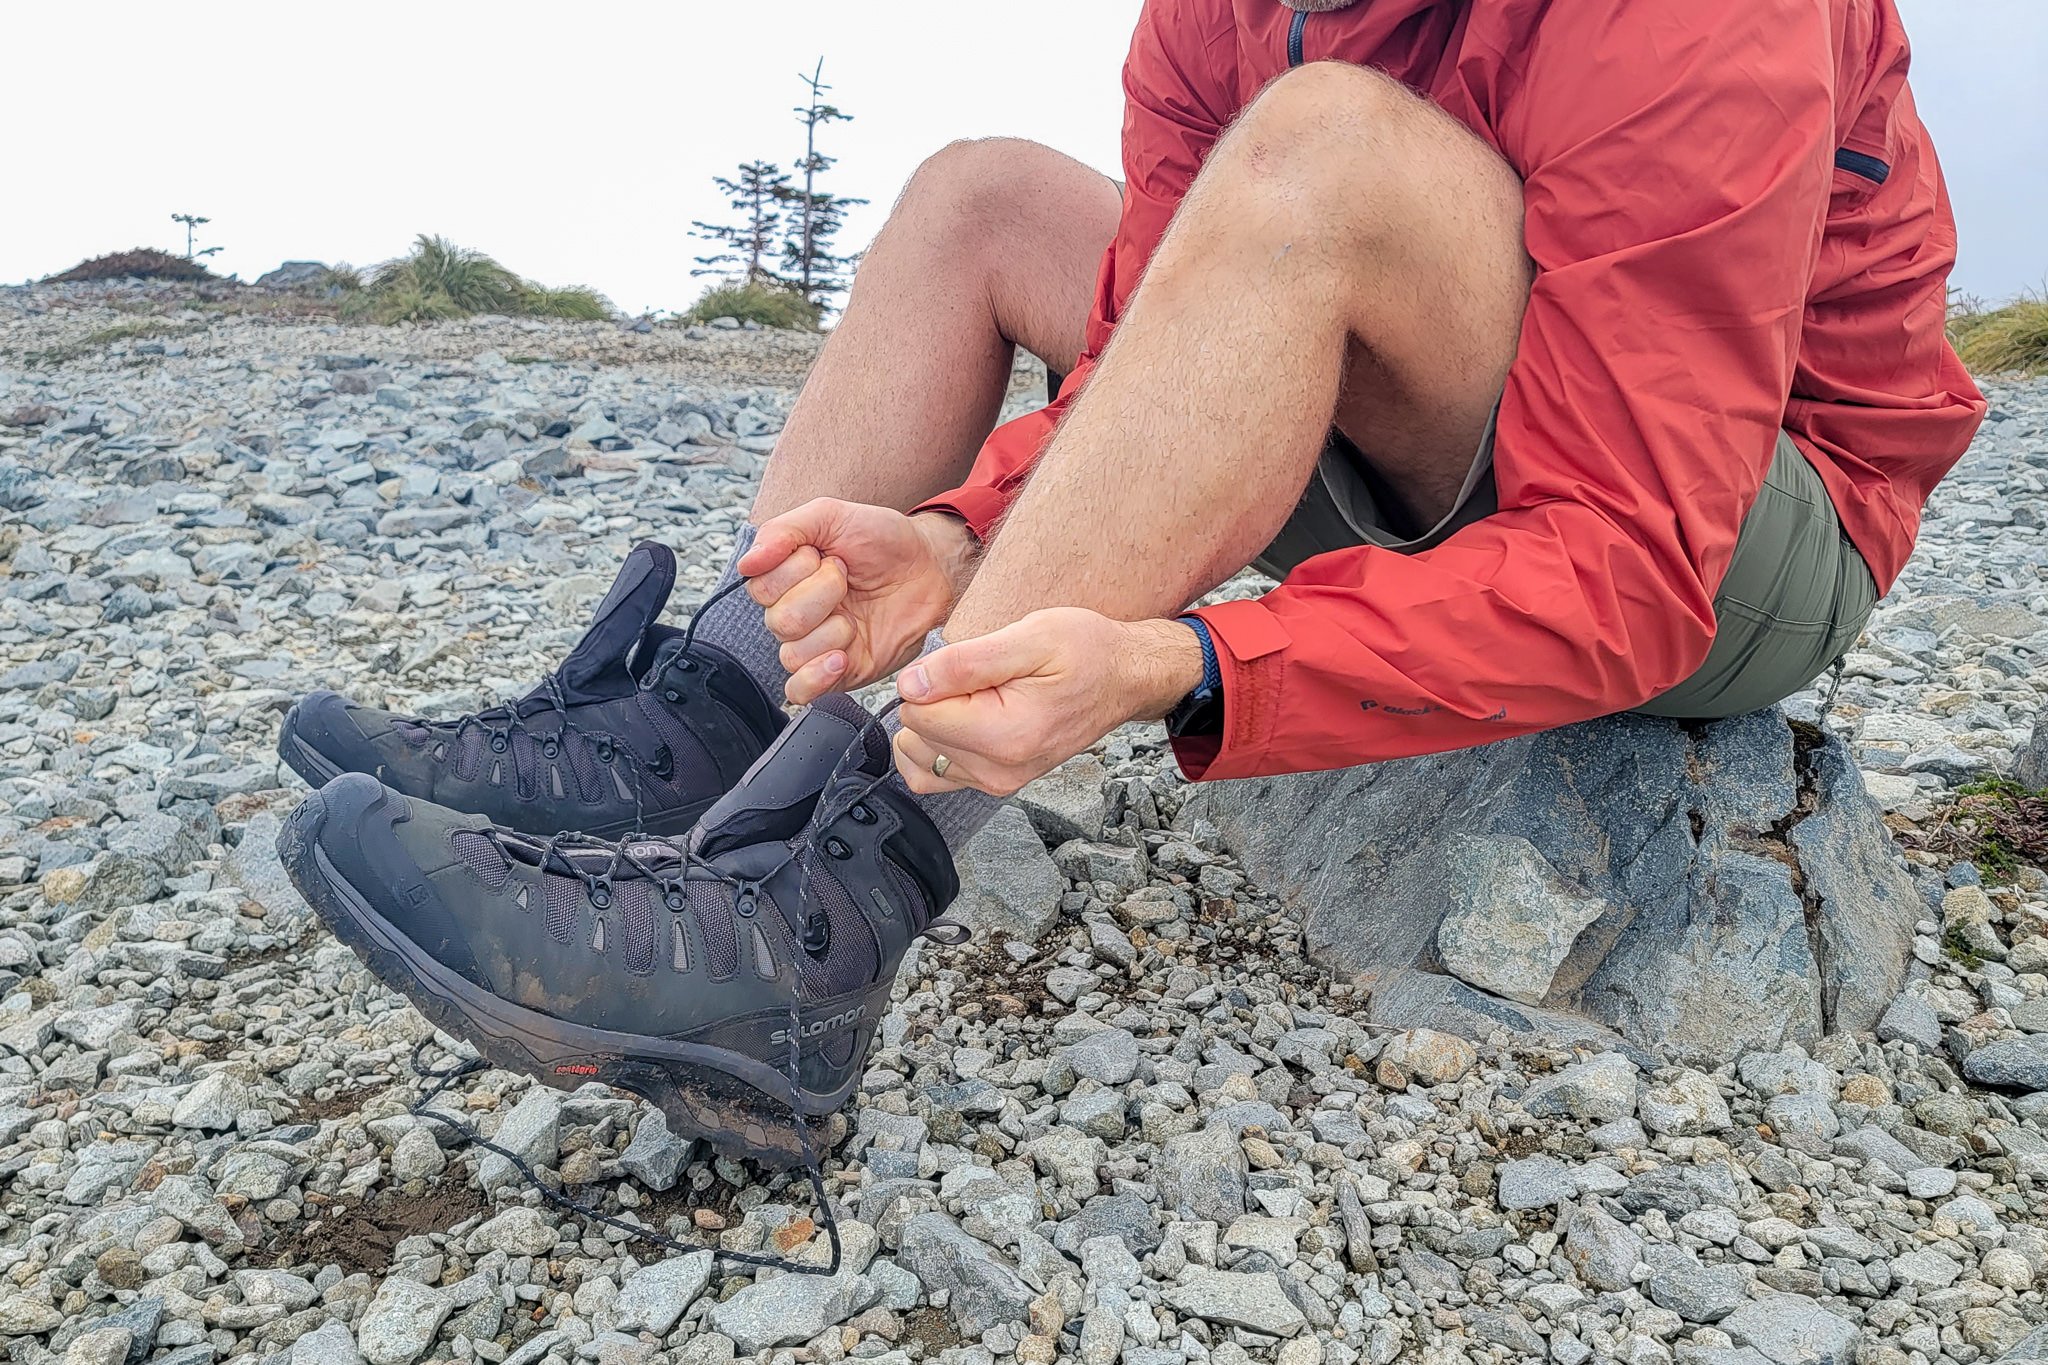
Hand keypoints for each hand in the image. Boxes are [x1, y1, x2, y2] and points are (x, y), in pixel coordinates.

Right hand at [740, 500, 975, 704]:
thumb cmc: (883, 541)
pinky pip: (801, 692)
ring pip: (792, 654)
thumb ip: (785, 530)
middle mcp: (794, 614)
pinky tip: (841, 658)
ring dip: (831, 630)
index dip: (795, 570)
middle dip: (822, 594)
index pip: (760, 587)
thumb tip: (746, 563)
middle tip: (849, 579)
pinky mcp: (838, 673)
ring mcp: (816, 645)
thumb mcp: (833, 516)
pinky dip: (815, 678)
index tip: (827, 555)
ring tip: (856, 616)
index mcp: (784, 579)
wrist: (932, 568)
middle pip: (779, 621)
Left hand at [892, 608, 1204, 796]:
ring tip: (977, 696)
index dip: (931, 678)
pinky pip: (934, 773)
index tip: (970, 665)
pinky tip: (962, 718)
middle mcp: (998, 770)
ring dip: (935, 721)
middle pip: (916, 733)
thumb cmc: (1086, 652)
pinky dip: (935, 745)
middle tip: (984, 677)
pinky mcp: (995, 783)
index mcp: (1005, 735)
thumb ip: (963, 664)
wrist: (1124, 678)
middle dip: (936, 699)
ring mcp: (996, 782)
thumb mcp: (1029, 637)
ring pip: (920, 754)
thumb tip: (909, 685)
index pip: (916, 712)